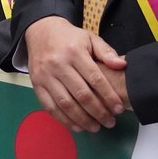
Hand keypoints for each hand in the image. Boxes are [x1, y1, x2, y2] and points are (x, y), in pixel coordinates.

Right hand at [24, 16, 127, 131]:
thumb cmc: (69, 38)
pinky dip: (63, 119)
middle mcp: (58, 64)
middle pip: (81, 94)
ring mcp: (45, 75)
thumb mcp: (89, 38)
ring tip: (95, 127)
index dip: (108, 96)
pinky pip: (49, 106)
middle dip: (98, 112)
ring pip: (65, 103)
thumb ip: (106, 52)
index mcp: (74, 51)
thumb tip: (121, 65)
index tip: (118, 108)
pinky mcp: (36, 84)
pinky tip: (76, 126)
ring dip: (82, 119)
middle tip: (110, 122)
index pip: (95, 78)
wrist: (40, 31)